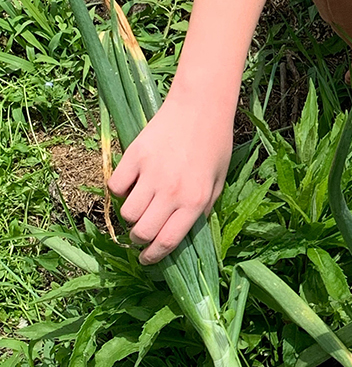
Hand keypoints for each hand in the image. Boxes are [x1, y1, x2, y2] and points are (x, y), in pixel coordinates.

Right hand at [107, 94, 232, 264]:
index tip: (147, 260)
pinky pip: (115, 186)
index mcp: (195, 201)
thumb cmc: (215, 143)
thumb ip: (204, 208)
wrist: (201, 106)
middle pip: (141, 232)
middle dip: (139, 240)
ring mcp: (150, 174)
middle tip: (141, 235)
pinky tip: (130, 185)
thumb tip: (184, 231)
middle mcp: (171, 192)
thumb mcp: (219, 180)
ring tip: (139, 207)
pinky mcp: (134, 156)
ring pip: (126, 213)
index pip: (167, 241)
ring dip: (130, 216)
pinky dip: (119, 191)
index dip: (154, 256)